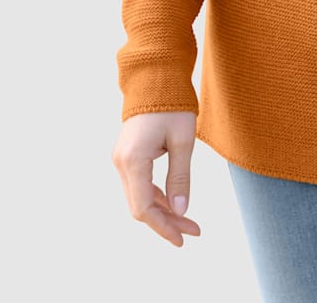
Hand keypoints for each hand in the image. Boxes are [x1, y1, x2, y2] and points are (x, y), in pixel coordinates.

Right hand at [112, 111, 201, 246]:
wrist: (156, 78)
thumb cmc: (173, 106)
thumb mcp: (183, 141)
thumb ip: (180, 177)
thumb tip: (181, 211)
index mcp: (133, 160)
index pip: (143, 208)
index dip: (162, 227)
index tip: (182, 238)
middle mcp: (122, 163)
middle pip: (141, 206)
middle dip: (167, 221)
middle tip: (194, 230)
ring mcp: (122, 159)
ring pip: (139, 197)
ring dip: (163, 211)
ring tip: (189, 221)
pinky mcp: (127, 156)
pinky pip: (139, 185)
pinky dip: (156, 196)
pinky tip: (174, 203)